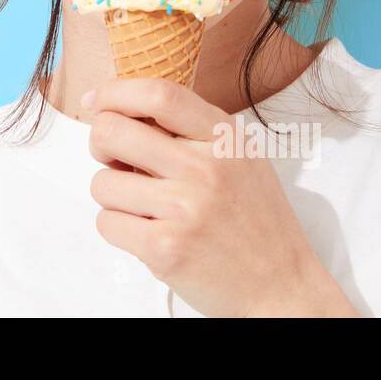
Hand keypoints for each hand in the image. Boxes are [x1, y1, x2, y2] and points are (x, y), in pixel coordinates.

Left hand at [83, 76, 358, 316]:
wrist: (282, 287)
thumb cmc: (255, 221)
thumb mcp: (240, 157)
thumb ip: (191, 129)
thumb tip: (120, 107)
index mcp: (224, 138)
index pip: (158, 94)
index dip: (115, 92)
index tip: (98, 101)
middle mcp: (205, 168)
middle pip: (113, 131)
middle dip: (99, 143)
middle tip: (113, 158)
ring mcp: (184, 209)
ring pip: (102, 183)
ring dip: (112, 195)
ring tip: (143, 206)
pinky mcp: (165, 249)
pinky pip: (107, 223)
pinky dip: (117, 227)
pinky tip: (146, 231)